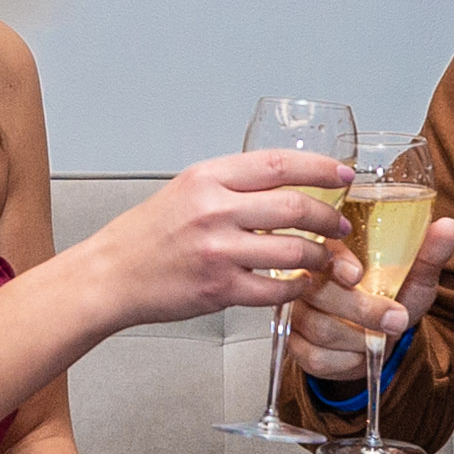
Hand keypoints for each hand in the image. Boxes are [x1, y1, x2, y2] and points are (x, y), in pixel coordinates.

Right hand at [75, 149, 350, 330]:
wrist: (110, 275)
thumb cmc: (146, 235)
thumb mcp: (185, 191)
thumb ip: (231, 186)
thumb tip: (283, 185)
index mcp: (208, 178)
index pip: (278, 164)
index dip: (319, 168)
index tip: (343, 175)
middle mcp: (214, 210)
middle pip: (294, 207)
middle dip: (328, 217)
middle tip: (340, 225)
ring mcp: (218, 251)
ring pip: (292, 250)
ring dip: (319, 255)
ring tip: (325, 258)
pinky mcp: (219, 288)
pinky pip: (275, 289)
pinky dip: (295, 288)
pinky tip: (299, 285)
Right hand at [283, 213, 453, 388]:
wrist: (385, 335)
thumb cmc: (395, 297)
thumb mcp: (416, 276)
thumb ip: (429, 253)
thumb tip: (449, 227)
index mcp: (332, 252)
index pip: (322, 249)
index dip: (336, 262)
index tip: (357, 275)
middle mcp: (307, 279)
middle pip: (320, 294)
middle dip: (363, 311)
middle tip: (396, 319)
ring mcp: (297, 313)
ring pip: (320, 329)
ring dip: (359, 339)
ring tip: (380, 337)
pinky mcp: (296, 345)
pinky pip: (315, 357)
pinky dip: (346, 361)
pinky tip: (359, 353)